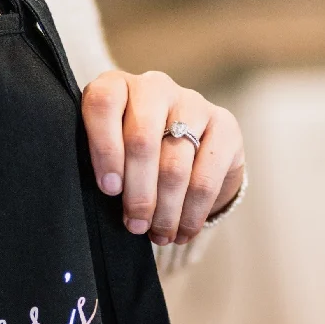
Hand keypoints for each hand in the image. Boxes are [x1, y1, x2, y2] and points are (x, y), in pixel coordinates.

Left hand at [82, 70, 245, 244]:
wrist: (181, 149)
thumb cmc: (127, 158)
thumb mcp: (107, 158)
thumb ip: (100, 168)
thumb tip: (105, 199)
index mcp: (116, 88)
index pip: (103, 105)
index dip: (104, 150)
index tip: (108, 190)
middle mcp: (153, 87)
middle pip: (142, 141)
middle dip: (138, 193)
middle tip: (135, 225)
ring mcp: (192, 102)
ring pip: (175, 165)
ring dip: (165, 210)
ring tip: (158, 235)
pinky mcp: (224, 124)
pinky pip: (207, 177)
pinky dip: (192, 212)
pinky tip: (183, 231)